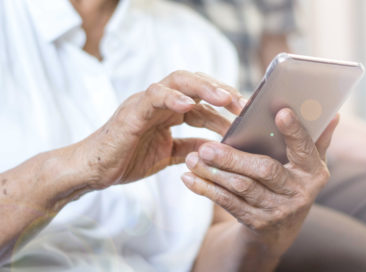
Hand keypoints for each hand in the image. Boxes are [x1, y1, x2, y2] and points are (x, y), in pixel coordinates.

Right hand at [78, 71, 244, 188]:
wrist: (93, 171)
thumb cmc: (127, 159)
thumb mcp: (169, 155)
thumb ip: (191, 148)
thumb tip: (218, 148)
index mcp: (170, 110)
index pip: (203, 100)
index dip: (226, 106)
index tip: (248, 115)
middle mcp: (161, 101)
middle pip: (195, 83)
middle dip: (221, 91)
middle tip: (244, 104)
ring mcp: (145, 103)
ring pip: (178, 81)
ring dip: (204, 88)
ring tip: (226, 98)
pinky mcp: (131, 111)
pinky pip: (152, 97)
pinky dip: (170, 97)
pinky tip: (187, 104)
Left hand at [182, 109, 338, 255]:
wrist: (282, 229)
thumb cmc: (293, 182)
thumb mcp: (309, 164)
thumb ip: (317, 139)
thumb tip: (333, 113)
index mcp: (314, 172)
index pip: (305, 148)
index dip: (294, 131)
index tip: (281, 112)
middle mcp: (299, 193)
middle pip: (265, 171)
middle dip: (234, 158)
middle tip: (207, 146)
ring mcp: (278, 210)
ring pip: (242, 188)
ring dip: (214, 173)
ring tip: (193, 157)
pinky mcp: (257, 223)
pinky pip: (228, 204)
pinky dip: (207, 190)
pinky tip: (189, 178)